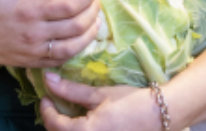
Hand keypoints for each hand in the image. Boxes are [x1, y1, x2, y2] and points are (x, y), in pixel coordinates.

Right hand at [0, 0, 99, 67]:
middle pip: (77, 25)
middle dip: (93, 10)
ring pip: (75, 46)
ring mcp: (36, 51)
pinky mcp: (33, 62)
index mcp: (29, 12)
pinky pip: (62, 59)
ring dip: (90, 32)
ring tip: (96, 18)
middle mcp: (36, 34)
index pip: (70, 4)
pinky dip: (77, 49)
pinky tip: (81, 37)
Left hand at [40, 73, 161, 130]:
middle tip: (54, 104)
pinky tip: (81, 122)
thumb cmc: (131, 102)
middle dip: (53, 121)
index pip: (55, 124)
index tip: (45, 97)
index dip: (46, 110)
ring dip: (64, 128)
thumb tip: (48, 79)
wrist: (160, 115)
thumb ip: (71, 90)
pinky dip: (77, 130)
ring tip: (66, 113)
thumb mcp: (99, 94)